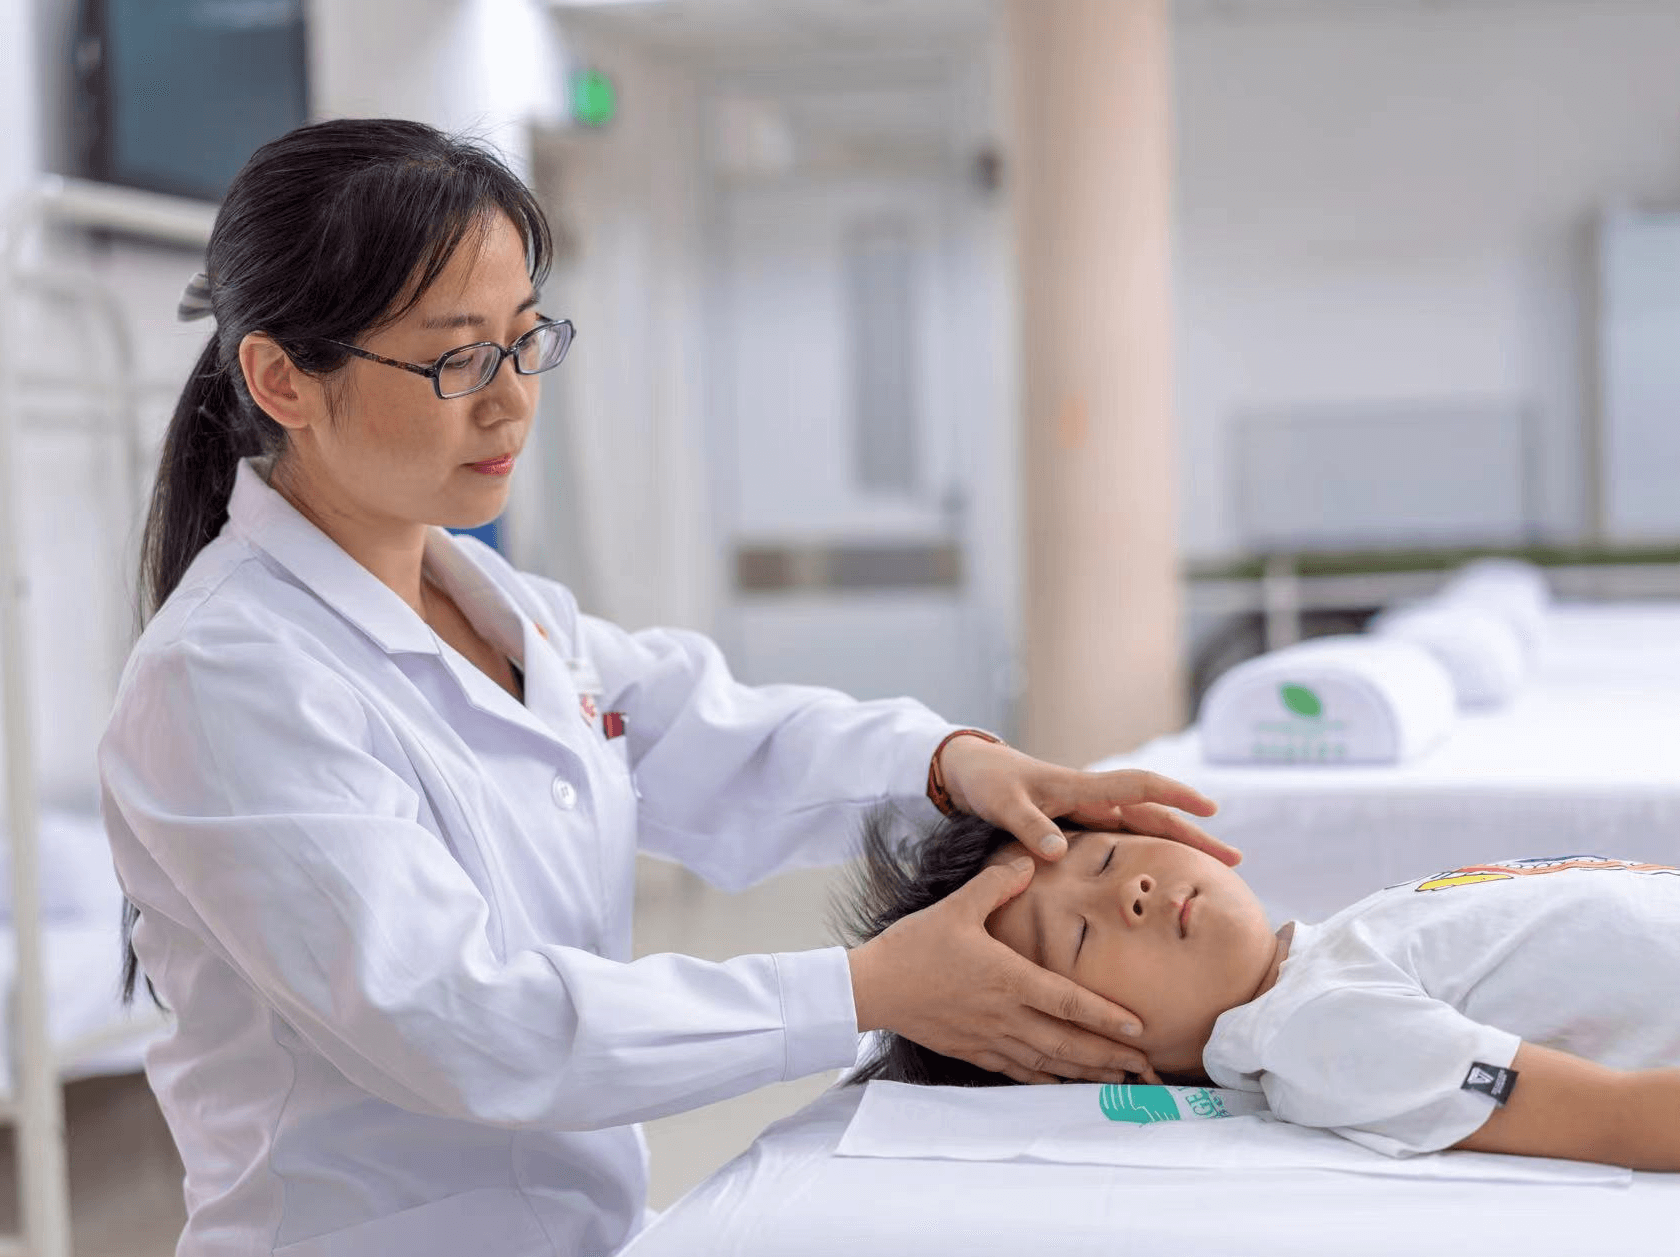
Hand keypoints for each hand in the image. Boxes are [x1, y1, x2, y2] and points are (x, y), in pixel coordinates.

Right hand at [847, 856, 1161, 1084]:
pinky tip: (1064, 1083)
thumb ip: (997, 884)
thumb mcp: (956, 905)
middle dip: (1108, 1056)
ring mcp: (989, 1038)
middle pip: (1066, 1042)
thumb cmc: (914, 947)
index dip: (1104, 1017)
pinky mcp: (973, 1050)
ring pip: (1047, 1062)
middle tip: (1144, 1066)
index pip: (1066, 1002)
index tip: (1137, 1028)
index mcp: (1006, 978)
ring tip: (1118, 1080)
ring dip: (1085, 1073)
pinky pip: (1018, 1071)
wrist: (872, 987)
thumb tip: (1031, 860)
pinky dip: (1047, 1079)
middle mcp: (1004, 1014)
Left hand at [938, 736, 1235, 864]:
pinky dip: (1146, 850)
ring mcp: (1086, 811)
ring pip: (1142, 827)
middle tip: (1234, 858)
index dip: (1175, 797)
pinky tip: (1160, 869)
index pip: (1139, 788)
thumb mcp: (1002, 806)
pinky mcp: (1076, 824)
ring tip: (1212, 866)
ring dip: (1176, 843)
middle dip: (1193, 833)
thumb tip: (1057, 852)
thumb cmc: (986, 784)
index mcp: (1079, 788)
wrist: (968, 772)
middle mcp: (1091, 798)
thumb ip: (1028, 827)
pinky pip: (1121, 837)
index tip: (1211, 810)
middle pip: (1153, 814)